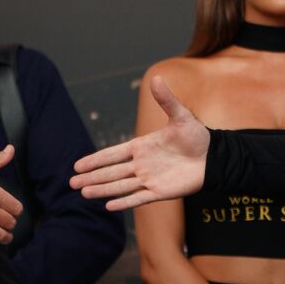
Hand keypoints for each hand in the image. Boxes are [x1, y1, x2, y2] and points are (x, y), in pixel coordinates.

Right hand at [71, 77, 208, 209]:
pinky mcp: (160, 192)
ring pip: (120, 186)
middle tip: (71, 182)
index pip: (113, 154)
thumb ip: (166, 100)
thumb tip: (156, 78)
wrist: (214, 158)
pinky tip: (108, 205)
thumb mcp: (181, 116)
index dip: (95, 159)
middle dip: (92, 177)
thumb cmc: (197, 136)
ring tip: (83, 192)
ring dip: (102, 189)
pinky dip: (124, 202)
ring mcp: (150, 179)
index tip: (77, 165)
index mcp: (142, 146)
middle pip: (111, 172)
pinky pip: (138, 198)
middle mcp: (142, 164)